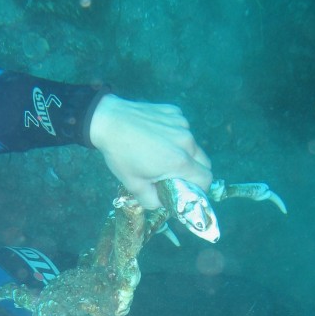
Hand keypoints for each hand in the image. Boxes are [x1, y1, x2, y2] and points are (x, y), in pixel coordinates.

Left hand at [90, 94, 212, 208]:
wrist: (108, 121)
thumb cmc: (121, 155)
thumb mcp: (134, 186)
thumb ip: (154, 201)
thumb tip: (164, 203)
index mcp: (179, 161)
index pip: (206, 179)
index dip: (200, 189)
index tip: (187, 191)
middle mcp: (186, 141)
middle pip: (204, 163)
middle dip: (195, 173)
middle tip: (177, 177)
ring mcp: (182, 124)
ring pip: (193, 145)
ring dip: (185, 154)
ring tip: (163, 154)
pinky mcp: (175, 112)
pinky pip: (183, 129)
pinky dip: (176, 137)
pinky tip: (157, 137)